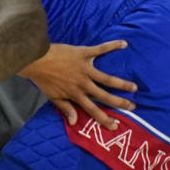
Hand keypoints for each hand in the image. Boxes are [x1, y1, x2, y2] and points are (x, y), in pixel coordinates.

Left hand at [19, 40, 136, 130]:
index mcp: (76, 94)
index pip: (93, 110)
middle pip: (105, 95)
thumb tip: (75, 122)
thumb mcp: (53, 96)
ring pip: (107, 78)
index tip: (115, 125)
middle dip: (119, 102)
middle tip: (133, 107)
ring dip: (121, 83)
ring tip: (134, 87)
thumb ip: (65, 108)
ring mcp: (85, 68)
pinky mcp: (84, 53)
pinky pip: (100, 49)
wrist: (35, 59)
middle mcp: (83, 83)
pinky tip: (124, 44)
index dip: (104, 119)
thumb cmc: (43, 78)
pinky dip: (112, 46)